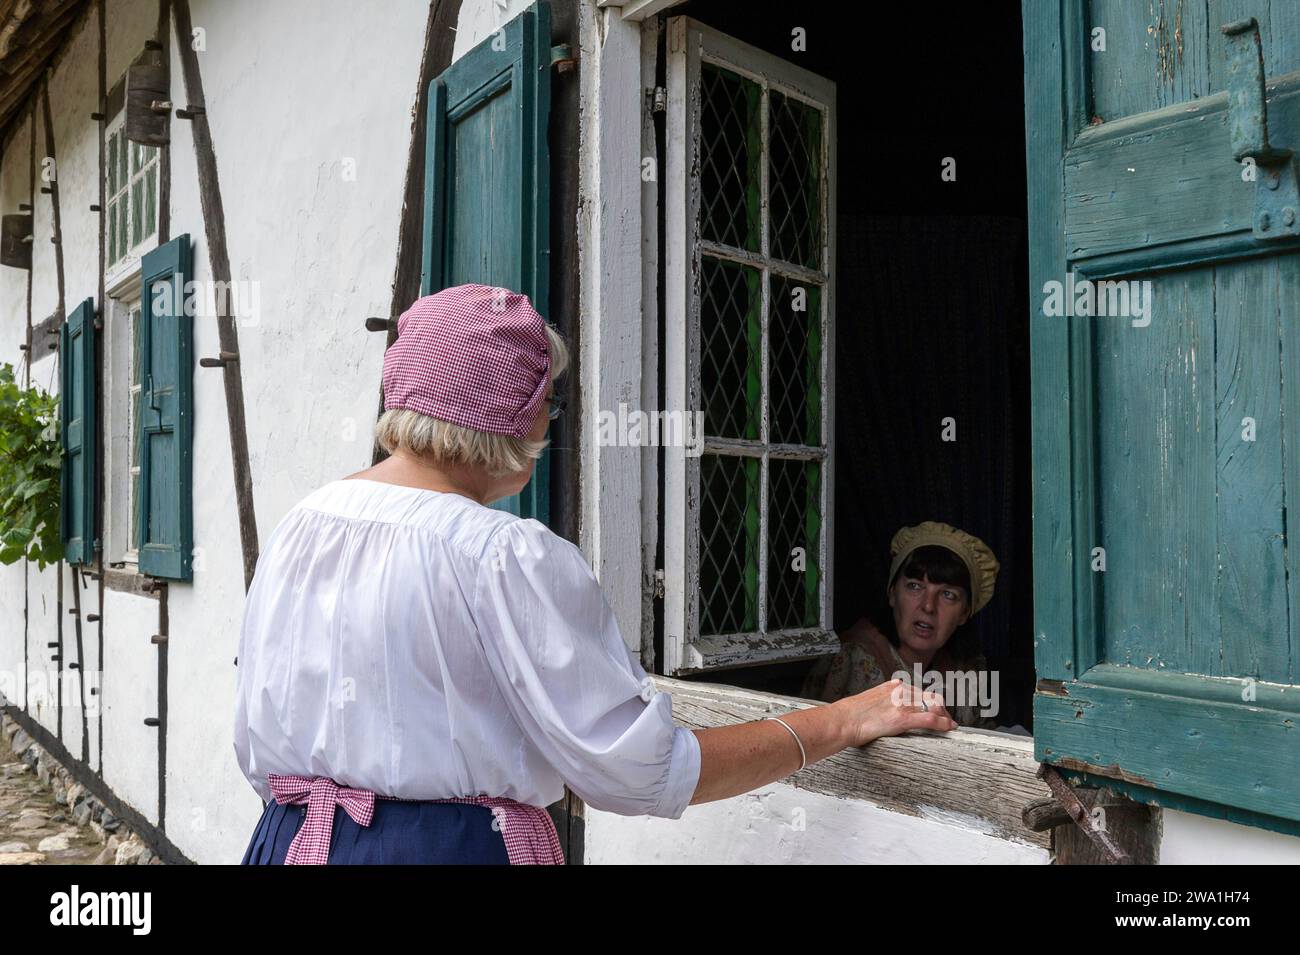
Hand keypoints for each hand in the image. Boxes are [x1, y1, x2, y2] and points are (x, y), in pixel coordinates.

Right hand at [836, 678, 956, 746]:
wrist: (842, 720)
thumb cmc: (851, 714)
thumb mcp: (870, 700)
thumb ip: (884, 699)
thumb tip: (887, 706)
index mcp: (893, 687)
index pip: (920, 691)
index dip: (932, 701)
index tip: (936, 709)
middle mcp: (900, 692)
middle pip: (931, 697)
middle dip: (942, 709)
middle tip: (946, 720)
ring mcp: (902, 704)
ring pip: (934, 706)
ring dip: (945, 716)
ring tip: (948, 725)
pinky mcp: (902, 719)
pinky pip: (930, 719)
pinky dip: (943, 724)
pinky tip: (949, 728)